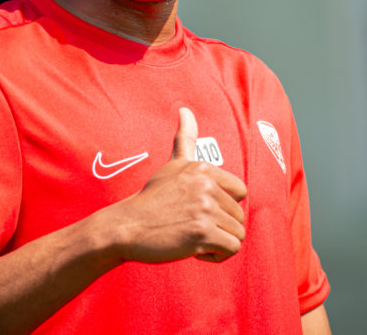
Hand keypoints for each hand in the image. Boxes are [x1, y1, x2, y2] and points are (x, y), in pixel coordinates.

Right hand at [108, 107, 247, 263]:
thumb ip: (185, 137)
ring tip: (193, 238)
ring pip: (237, 233)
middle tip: (191, 226)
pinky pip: (231, 248)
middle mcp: (206, 185)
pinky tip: (195, 250)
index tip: (199, 209)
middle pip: (239, 215)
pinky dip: (217, 255)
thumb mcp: (172, 165)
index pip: (240, 191)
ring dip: (218, 242)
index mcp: (203, 168)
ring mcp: (205, 209)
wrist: (126, 227)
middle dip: (219, 226)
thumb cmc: (151, 199)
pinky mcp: (202, 233)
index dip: (223, 205)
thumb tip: (185, 109)